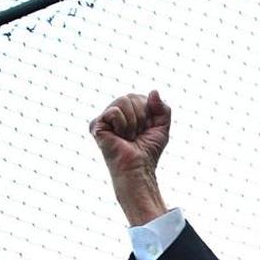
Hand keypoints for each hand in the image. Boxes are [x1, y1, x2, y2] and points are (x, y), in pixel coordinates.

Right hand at [89, 90, 171, 224]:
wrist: (139, 167)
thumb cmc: (148, 151)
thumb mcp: (162, 127)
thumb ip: (162, 108)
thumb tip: (154, 91)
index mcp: (127, 112)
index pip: (140, 97)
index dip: (149, 113)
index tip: (146, 129)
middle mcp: (114, 113)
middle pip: (131, 96)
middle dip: (141, 117)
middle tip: (136, 134)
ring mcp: (104, 119)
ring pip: (123, 101)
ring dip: (133, 122)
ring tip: (128, 137)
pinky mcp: (96, 125)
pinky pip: (114, 111)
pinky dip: (122, 125)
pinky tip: (119, 137)